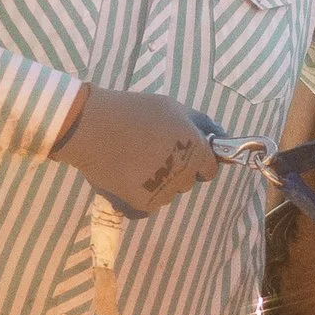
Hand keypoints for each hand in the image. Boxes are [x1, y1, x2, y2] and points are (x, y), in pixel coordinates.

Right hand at [50, 85, 220, 218]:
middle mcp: (183, 175)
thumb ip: (200, 123)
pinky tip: (125, 178)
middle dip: (175, 171)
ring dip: (156, 184)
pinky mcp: (141, 205)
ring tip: (134, 165)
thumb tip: (220, 137)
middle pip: (187, 182)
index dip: (197, 162)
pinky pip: (147, 207)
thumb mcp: (172, 107)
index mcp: (195, 151)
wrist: (93, 128)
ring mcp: (163, 193)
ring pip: (166, 194)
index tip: (180, 154)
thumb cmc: (134, 112)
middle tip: (152, 154)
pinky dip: (138, 196)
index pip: (209, 169)